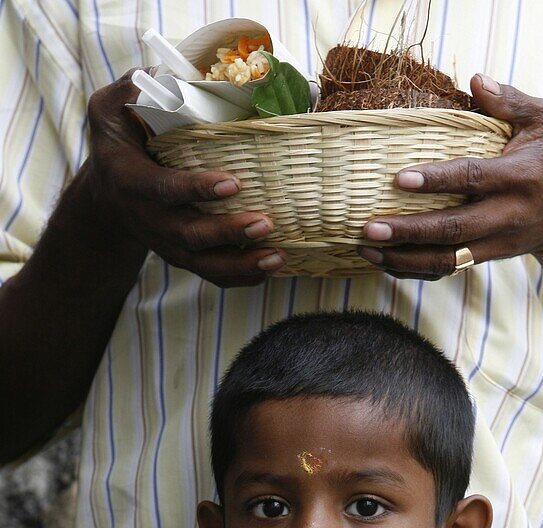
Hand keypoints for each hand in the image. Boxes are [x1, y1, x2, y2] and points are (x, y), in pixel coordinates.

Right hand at [84, 72, 284, 285]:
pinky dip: (240, 277)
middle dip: (227, 233)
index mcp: (128, 179)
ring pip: (202, 263)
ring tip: (277, 257)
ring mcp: (164, 242)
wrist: (107, 191)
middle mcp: (146, 218)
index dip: (196, 189)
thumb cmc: (119, 139)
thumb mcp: (111, 108)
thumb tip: (174, 77)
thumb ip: (135, 91)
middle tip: (266, 224)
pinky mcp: (181, 255)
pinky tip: (269, 270)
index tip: (234, 183)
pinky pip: (210, 275)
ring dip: (241, 263)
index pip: (163, 190)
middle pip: (188, 235)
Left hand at [360, 73, 542, 279]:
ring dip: (404, 258)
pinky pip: (446, 270)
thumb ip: (512, 101)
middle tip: (369, 227)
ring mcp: (495, 243)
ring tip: (366, 248)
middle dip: (410, 231)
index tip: (400, 179)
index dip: (436, 180)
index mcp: (520, 177)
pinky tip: (384, 261)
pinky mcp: (485, 259)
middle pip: (454, 228)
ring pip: (447, 260)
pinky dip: (413, 270)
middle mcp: (507, 216)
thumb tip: (475, 80)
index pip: (473, 178)